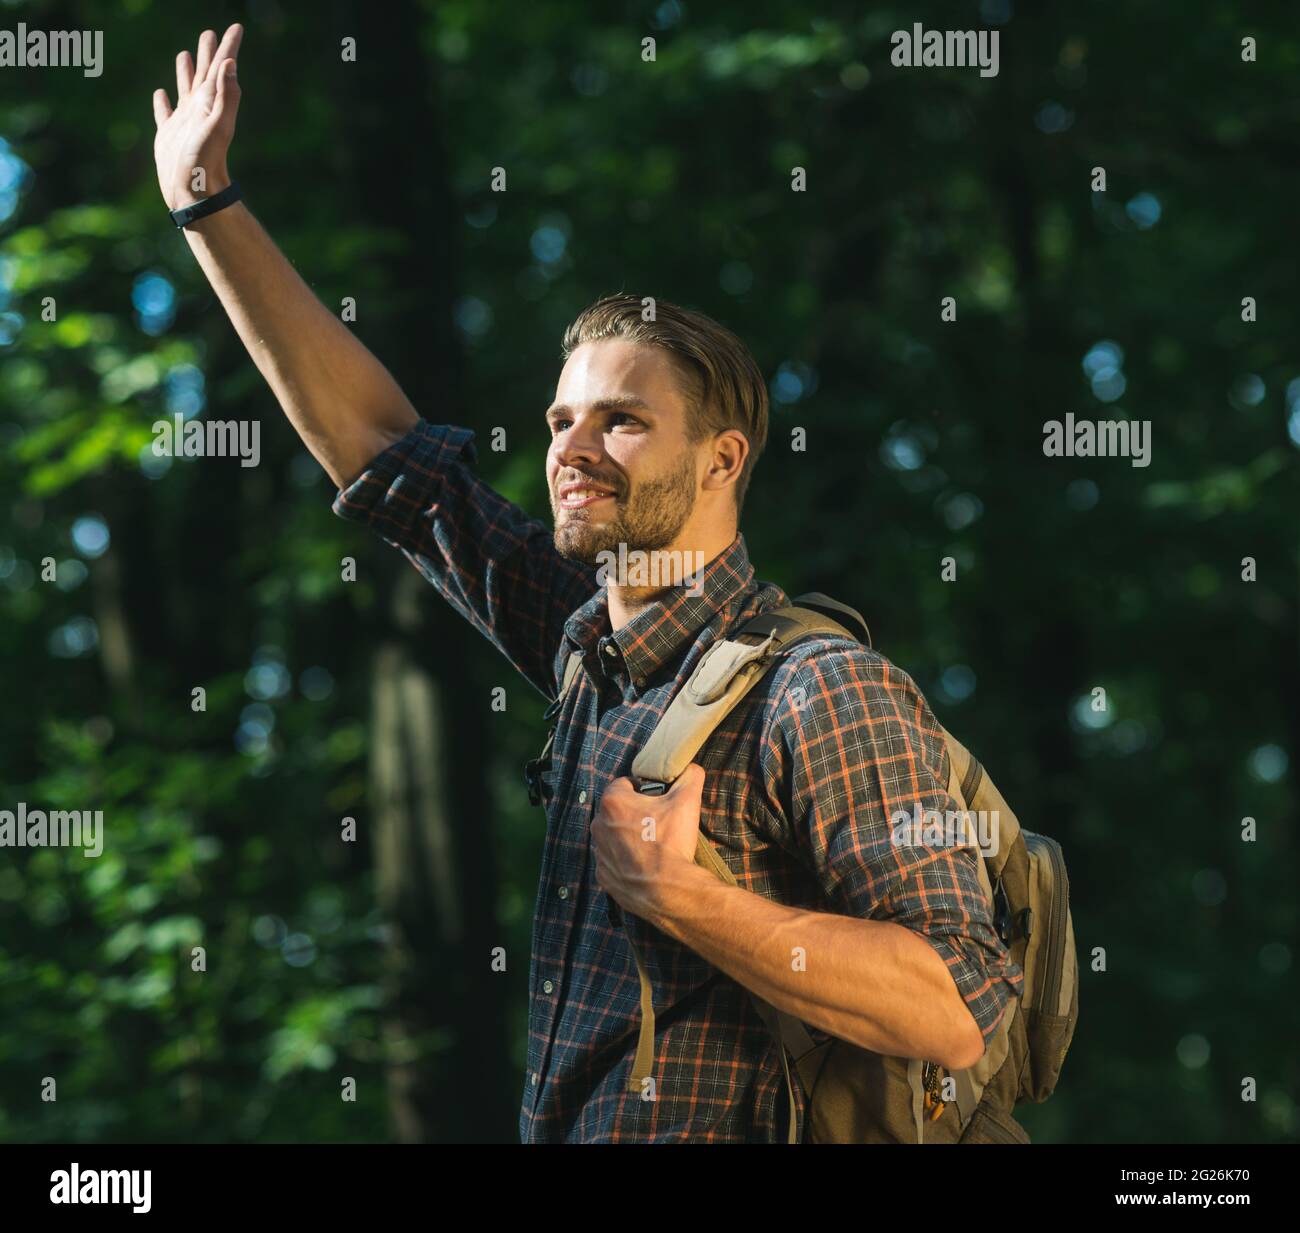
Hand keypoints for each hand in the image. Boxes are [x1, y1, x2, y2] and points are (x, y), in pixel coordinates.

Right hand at [152, 24, 243, 210]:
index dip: (228, 48)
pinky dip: (162, 102)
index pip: (221, 69)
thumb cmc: (205, 162)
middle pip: (204, 74)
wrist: (193, 193)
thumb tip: (230, 64)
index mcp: (210, 103)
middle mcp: (199, 109)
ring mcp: (183, 122)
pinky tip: (161, 94)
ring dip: (186, 72)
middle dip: (208, 53)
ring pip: (184, 89)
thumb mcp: (217, 126)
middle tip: (209, 33)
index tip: (236, 28)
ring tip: (185, 55)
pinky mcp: (168, 136)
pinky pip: (165, 113)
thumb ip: (227, 96)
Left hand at [591, 763, 706, 926]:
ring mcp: (599, 852)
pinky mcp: (603, 876)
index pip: (625, 784)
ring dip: (629, 837)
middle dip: (635, 813)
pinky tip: (645, 866)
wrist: (667, 891)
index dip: (643, 789)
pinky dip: (626, 861)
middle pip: (618, 810)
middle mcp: (598, 824)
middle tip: (659, 824)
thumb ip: (689, 777)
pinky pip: (613, 861)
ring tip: (653, 847)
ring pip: (614, 836)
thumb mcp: (687, 801)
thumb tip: (691, 768)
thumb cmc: (672, 842)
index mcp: (613, 801)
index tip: (658, 801)